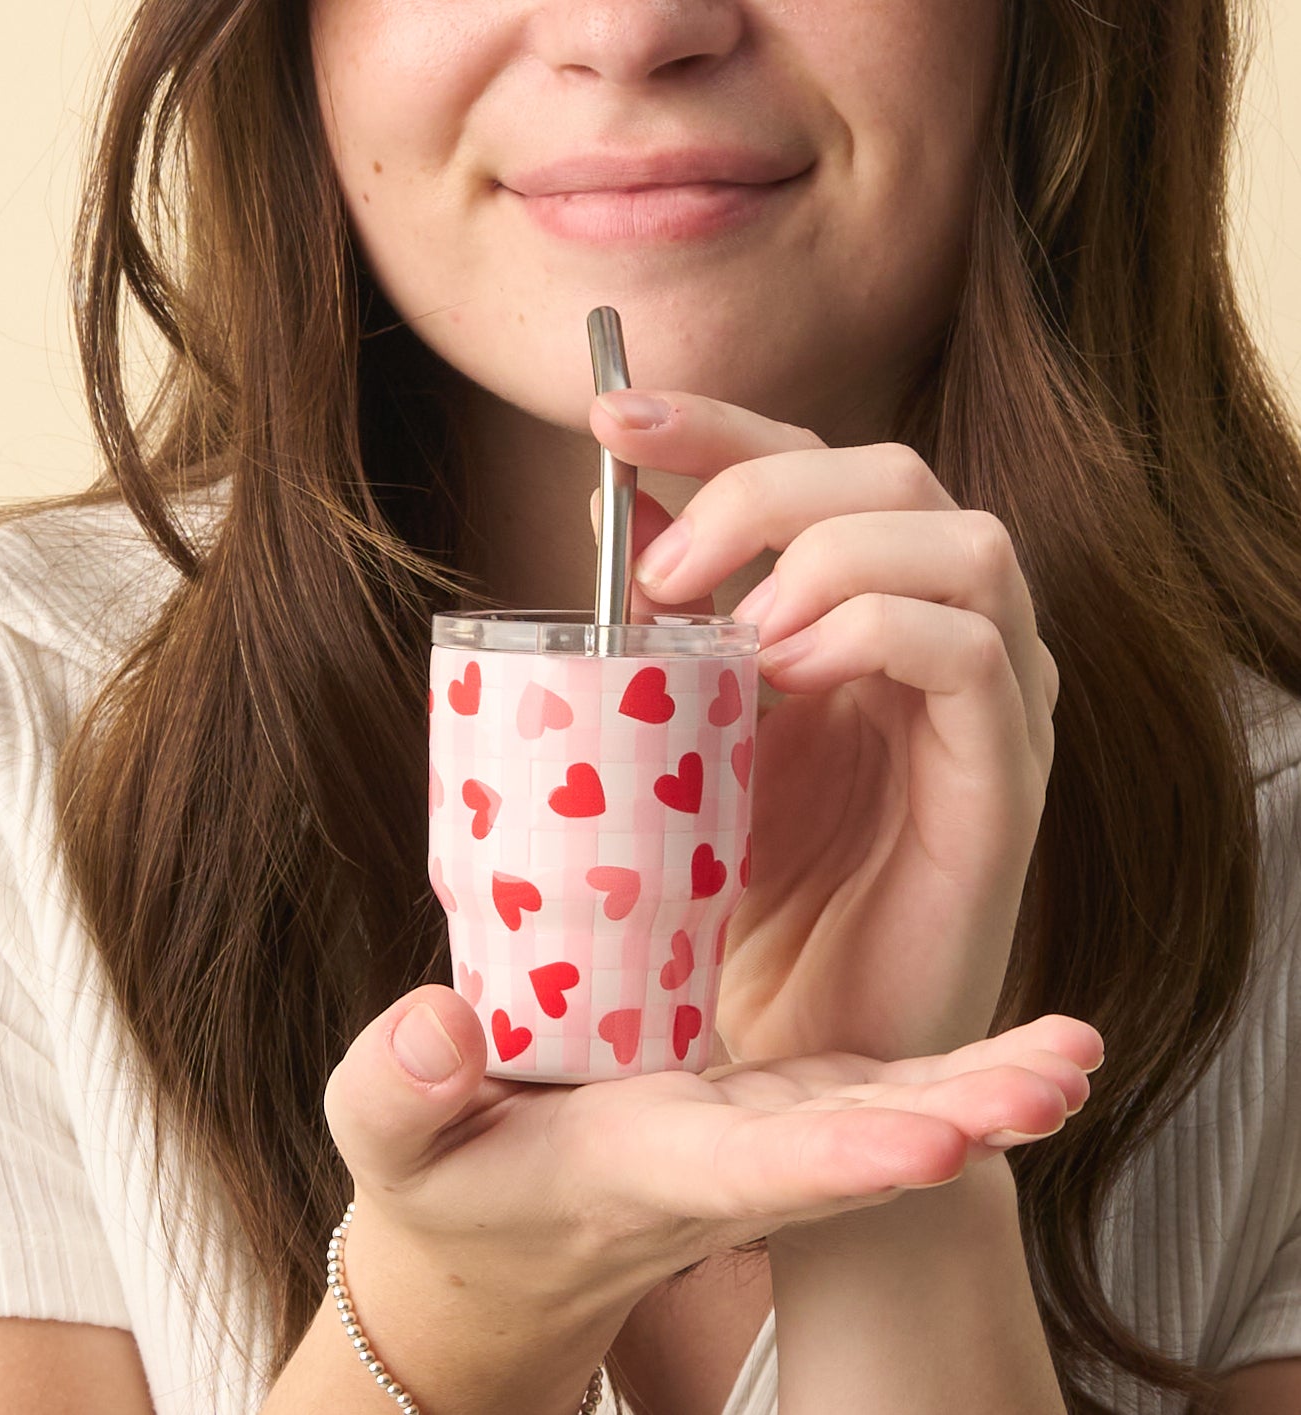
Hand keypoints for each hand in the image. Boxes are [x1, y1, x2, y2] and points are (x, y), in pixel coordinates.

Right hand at [326, 987, 1099, 1334]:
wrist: (504, 1242)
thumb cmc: (446, 1186)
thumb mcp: (391, 1146)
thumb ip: (398, 1094)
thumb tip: (437, 1026)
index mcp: (649, 1174)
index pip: (752, 1173)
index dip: (841, 1160)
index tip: (932, 1147)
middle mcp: (733, 1165)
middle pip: (859, 1146)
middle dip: (961, 1115)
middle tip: (1064, 1074)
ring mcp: (764, 1136)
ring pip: (884, 1111)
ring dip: (982, 1087)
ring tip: (1076, 1051)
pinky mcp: (772, 1103)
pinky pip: (868, 1082)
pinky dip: (944, 1063)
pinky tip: (1020, 1036)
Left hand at [589, 391, 1057, 1063]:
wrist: (793, 1038)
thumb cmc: (739, 893)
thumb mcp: (686, 735)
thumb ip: (669, 631)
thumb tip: (613, 512)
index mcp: (861, 615)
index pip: (810, 467)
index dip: (717, 425)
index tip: (611, 414)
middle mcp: (941, 636)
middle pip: (893, 474)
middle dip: (762, 493)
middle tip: (662, 574)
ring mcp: (987, 703)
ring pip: (963, 540)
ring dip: (830, 559)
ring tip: (738, 635)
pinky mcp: (1002, 780)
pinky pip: (972, 652)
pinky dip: (875, 631)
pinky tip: (791, 675)